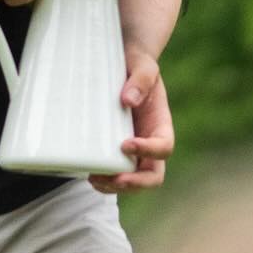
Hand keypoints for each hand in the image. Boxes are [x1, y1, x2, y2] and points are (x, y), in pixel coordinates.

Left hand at [90, 50, 173, 193]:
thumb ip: (140, 80)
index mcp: (161, 125)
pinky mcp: (115, 150)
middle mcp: (150, 142)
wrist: (125, 65)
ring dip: (116, 186)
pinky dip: (104, 179)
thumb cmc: (137, 65)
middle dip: (135, 183)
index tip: (125, 144)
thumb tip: (127, 101)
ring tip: (95, 178)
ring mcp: (134, 150)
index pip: (164, 147)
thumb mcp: (143, 66)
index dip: (148, 151)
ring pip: (132, 180)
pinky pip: (115, 173)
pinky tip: (88, 173)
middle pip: (152, 176)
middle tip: (114, 178)